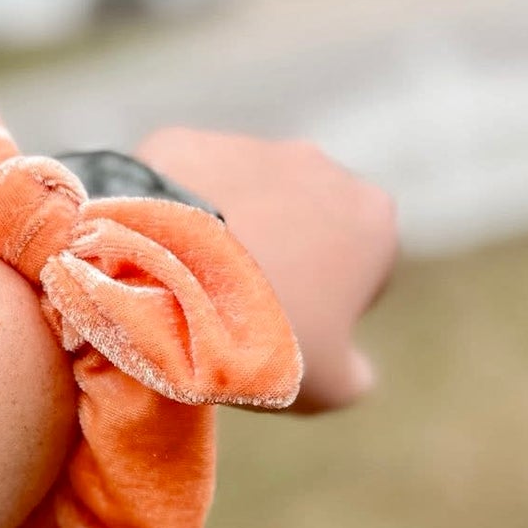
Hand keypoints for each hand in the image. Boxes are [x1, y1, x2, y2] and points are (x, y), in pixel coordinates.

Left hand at [136, 128, 397, 413]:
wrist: (162, 277)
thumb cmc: (262, 332)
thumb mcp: (328, 385)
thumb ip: (356, 376)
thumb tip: (355, 370)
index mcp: (372, 218)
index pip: (364, 271)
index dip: (328, 310)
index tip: (287, 334)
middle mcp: (322, 167)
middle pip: (307, 225)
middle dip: (281, 260)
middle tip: (235, 312)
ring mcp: (251, 149)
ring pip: (246, 199)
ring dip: (230, 233)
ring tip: (190, 287)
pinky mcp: (188, 143)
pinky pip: (185, 185)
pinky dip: (174, 214)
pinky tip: (155, 255)